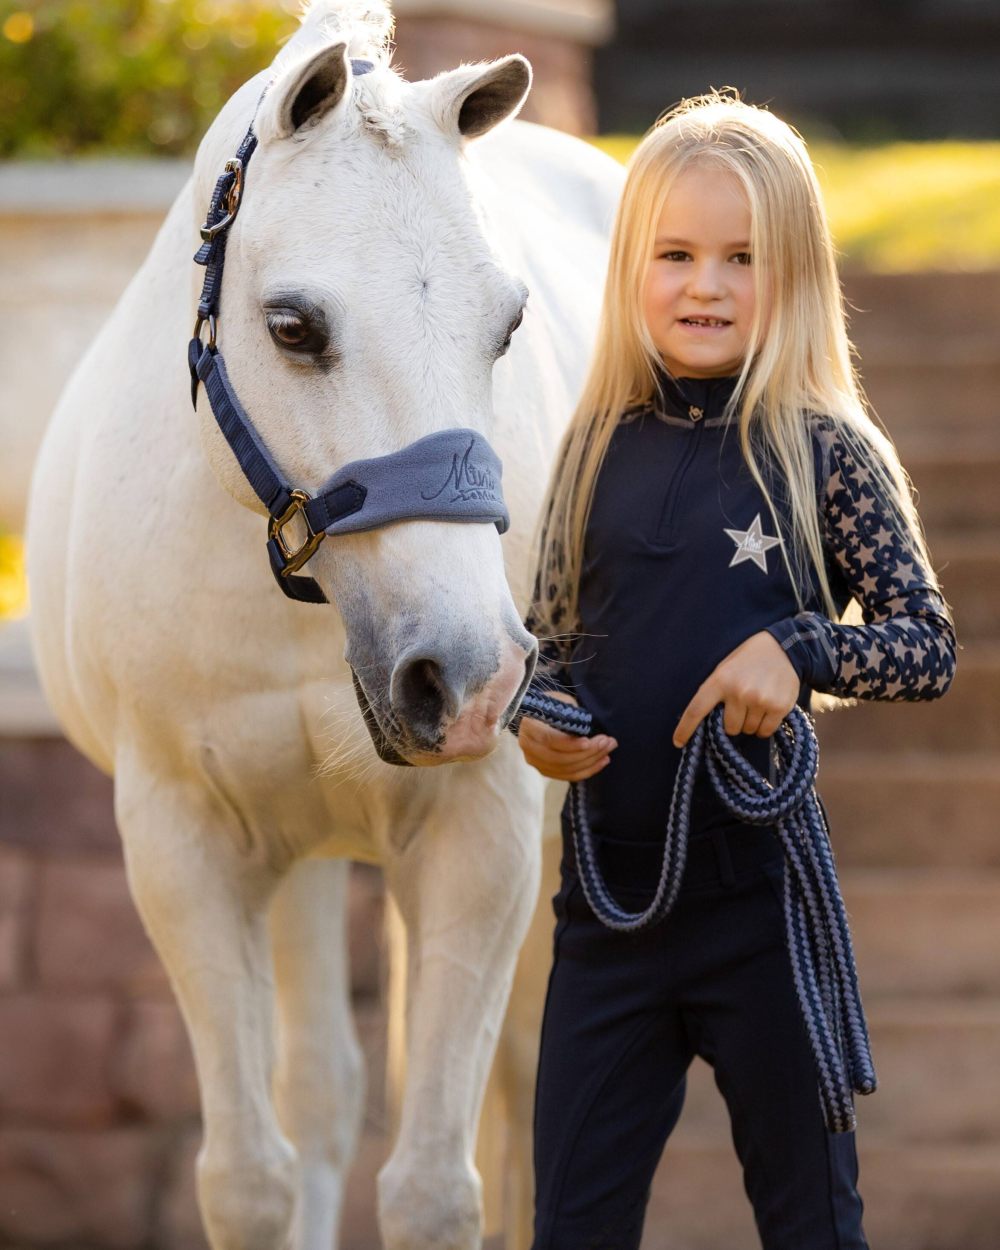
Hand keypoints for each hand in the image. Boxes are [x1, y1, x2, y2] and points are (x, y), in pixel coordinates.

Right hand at [517, 691, 617, 780]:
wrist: (536, 714)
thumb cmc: (551, 704)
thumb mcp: (559, 701)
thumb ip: (569, 712)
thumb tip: (585, 724)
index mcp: (529, 727)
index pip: (549, 740)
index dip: (570, 744)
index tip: (589, 741)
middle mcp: (529, 748)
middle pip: (559, 758)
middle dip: (587, 753)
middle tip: (608, 742)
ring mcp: (536, 762)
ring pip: (566, 769)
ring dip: (591, 762)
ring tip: (608, 750)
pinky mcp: (546, 770)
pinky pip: (568, 775)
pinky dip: (587, 770)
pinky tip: (602, 761)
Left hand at [673, 630, 799, 748]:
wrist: (783, 648)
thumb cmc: (747, 661)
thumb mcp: (724, 670)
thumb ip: (715, 694)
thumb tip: (705, 723)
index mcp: (719, 680)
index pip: (696, 710)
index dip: (685, 729)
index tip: (678, 742)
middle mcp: (738, 692)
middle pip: (729, 728)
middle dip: (734, 722)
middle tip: (741, 706)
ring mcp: (759, 700)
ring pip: (748, 730)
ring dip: (750, 723)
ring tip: (757, 702)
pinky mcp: (778, 707)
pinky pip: (765, 731)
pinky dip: (765, 726)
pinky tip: (767, 709)